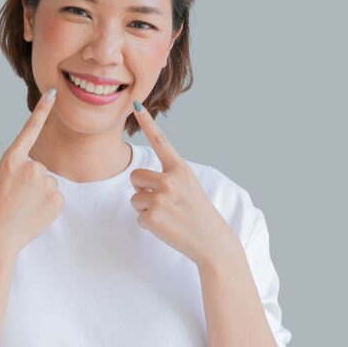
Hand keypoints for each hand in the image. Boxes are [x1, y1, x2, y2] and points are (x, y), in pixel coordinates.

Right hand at [0, 90, 62, 254]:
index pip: (30, 129)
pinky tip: (34, 213)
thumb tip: (23, 168)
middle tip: (16, 197)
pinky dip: (47, 205)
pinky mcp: (58, 198)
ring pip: (48, 183)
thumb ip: (12, 168)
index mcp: (11, 159)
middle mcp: (31, 166)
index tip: (53, 93)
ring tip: (24, 206)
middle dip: (30, 181)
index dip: (42, 110)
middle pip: (39, 167)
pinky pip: (55, 197)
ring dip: (38, 193)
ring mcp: (46, 182)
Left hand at [129, 104, 238, 267]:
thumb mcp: (190, 187)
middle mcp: (170, 180)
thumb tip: (140, 177)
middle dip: (143, 190)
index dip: (147, 122)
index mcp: (181, 169)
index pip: (161, 142)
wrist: (213, 242)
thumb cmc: (199, 214)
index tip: (136, 104)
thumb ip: (169, 177)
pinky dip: (149, 224)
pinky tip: (167, 227)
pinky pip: (138, 217)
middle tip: (165, 203)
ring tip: (168, 216)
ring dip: (145, 208)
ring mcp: (160, 198)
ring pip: (134, 198)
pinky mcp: (152, 216)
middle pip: (135, 176)